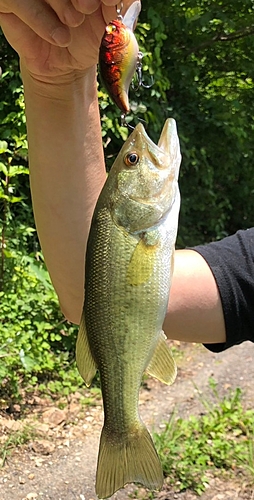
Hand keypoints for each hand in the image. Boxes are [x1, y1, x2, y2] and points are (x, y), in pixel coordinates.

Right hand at [0, 0, 135, 80]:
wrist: (65, 68)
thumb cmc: (87, 40)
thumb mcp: (111, 25)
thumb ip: (123, 8)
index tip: (110, 1)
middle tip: (89, 7)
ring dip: (62, 3)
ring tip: (73, 23)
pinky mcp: (8, 3)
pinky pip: (20, 1)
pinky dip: (41, 18)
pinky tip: (60, 37)